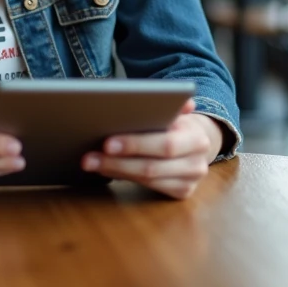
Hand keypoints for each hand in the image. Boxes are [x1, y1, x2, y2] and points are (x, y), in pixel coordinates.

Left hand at [81, 100, 222, 198]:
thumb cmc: (177, 122)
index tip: (107, 142)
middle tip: (89, 157)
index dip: (135, 145)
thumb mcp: (175, 111)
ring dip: (114, 171)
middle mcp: (197, 164)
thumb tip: (152, 94)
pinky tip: (105, 169)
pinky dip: (124, 177)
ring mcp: (190, 182)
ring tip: (91, 162)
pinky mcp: (182, 193)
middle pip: (152, 167)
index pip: (164, 145)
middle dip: (117, 162)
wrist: (199, 142)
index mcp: (197, 139)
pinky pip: (148, 187)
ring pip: (146, 180)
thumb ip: (165, 105)